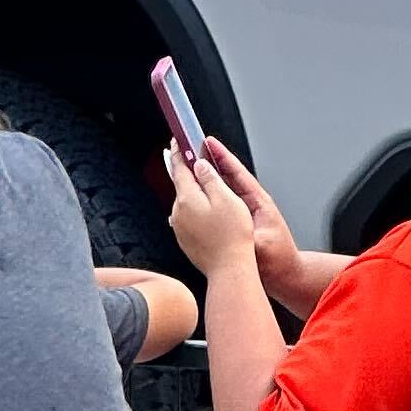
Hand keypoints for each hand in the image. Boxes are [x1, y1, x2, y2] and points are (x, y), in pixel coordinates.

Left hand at [162, 142, 262, 282]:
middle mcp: (178, 213)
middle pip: (181, 185)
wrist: (229, 270)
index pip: (179, 168)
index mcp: (187, 198)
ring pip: (185, 202)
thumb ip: (210, 178)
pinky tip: (210, 214)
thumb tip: (198, 164)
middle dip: (187, 172)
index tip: (177, 140)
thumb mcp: (226, 198)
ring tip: (208, 188)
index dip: (178, 152)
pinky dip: (196, 210)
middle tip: (194, 158)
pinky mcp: (185, 241)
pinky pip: (188, 218)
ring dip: (194, 193)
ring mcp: (180, 228)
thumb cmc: (233, 235)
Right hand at [194, 140, 306, 303]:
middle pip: (226, 178)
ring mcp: (244, 215)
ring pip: (221, 192)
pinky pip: (219, 207)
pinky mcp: (238, 226)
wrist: (286, 278)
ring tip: (187, 168)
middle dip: (209, 163)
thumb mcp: (261, 247)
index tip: (207, 141)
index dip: (222, 156)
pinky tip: (192, 199)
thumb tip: (229, 226)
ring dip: (205, 180)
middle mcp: (251, 205)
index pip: (237, 173)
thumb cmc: (279, 262)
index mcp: (259, 203)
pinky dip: (206, 199)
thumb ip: (245, 235)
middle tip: (191, 149)